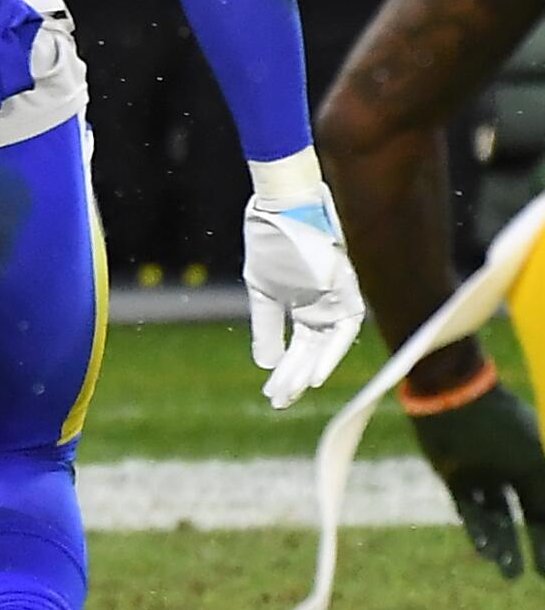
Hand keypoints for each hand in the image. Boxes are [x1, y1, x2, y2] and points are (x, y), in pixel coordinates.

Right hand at [242, 184, 364, 408]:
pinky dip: (330, 353)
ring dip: (308, 371)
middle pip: (310, 351)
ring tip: (291, 394)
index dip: (285, 372)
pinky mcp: (347, 290)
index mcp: (304, 305)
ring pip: (326, 346)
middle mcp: (323, 307)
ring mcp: (336, 299)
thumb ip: (267, 327)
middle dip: (293, 378)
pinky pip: (345, 330)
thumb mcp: (262, 291)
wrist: (284, 207)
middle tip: (278, 403)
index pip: (298, 347)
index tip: (272, 394)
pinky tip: (315, 375)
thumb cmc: (272, 241)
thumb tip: (266, 364)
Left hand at [411, 382, 544, 577]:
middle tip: (535, 577)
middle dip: (527, 547)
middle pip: (523, 516)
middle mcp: (509, 471)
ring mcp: (481, 474)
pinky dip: (478, 530)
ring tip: (509, 573)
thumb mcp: (535, 464)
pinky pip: (468, 508)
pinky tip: (486, 550)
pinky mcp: (454, 475)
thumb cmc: (503, 427)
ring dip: (502, 545)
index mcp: (534, 463)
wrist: (455, 397)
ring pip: (495, 517)